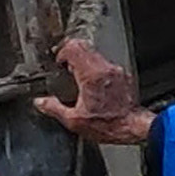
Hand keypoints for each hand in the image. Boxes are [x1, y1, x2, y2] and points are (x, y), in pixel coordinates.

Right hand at [31, 38, 153, 149]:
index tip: (58, 62)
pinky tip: (91, 84)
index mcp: (92, 76)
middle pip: (85, 47)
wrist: (133, 128)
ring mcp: (117, 72)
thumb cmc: (109, 125)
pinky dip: (96, 69)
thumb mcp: (74, 120)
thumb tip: (40, 102)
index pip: (75, 48)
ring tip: (77, 77)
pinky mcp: (124, 77)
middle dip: (71, 55)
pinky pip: (106, 64)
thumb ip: (54, 108)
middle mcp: (106, 69)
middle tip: (65, 67)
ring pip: (96, 54)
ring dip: (84, 61)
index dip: (62, 52)